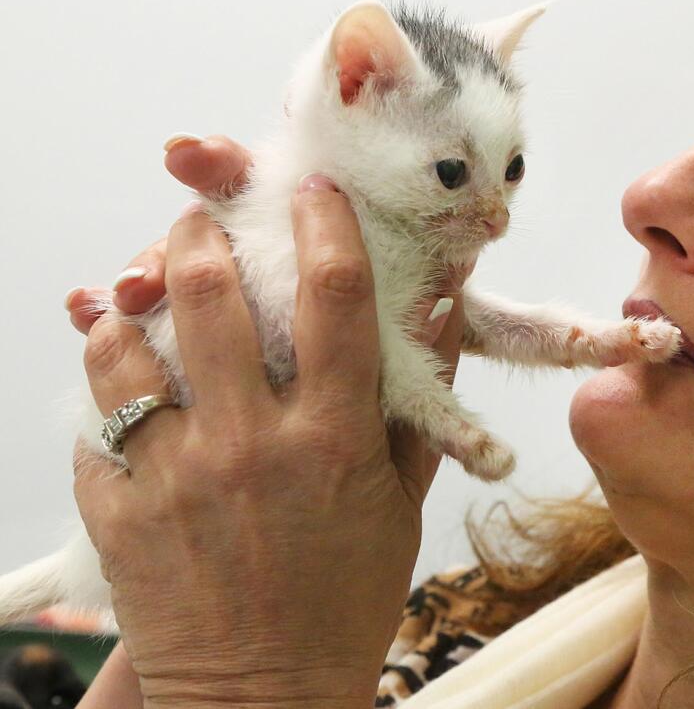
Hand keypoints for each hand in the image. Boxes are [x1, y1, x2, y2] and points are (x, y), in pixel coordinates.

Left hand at [72, 136, 470, 708]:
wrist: (262, 696)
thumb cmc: (345, 599)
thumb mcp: (402, 503)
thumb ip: (422, 404)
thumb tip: (442, 314)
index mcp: (334, 439)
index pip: (334, 297)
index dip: (325, 225)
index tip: (312, 193)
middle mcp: (251, 444)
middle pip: (212, 294)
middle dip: (201, 232)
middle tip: (200, 217)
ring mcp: (175, 476)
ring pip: (128, 344)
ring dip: (134, 299)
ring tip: (144, 288)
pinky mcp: (117, 510)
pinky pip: (93, 418)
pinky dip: (105, 381)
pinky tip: (123, 375)